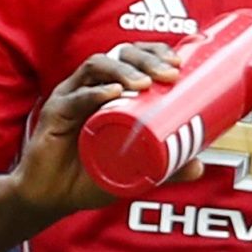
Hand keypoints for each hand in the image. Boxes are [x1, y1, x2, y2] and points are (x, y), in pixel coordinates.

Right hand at [3, 42, 198, 223]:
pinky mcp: (54, 113)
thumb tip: (198, 166)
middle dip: (146, 59)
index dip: (155, 53)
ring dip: (122, 70)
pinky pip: (74, 97)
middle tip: (168, 74)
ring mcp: (71, 97)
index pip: (134, 58)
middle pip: (119, 55)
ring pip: (96, 67)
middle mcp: (91, 87)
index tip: (177, 64)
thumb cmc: (89, 176)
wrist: (52, 198)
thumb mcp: (134, 172)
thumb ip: (165, 169)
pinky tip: (111, 94)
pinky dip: (94, 93)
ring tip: (143, 84)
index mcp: (111, 92)